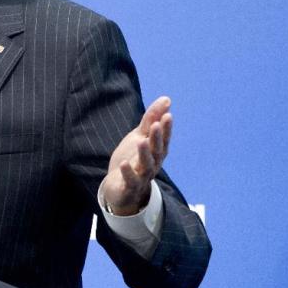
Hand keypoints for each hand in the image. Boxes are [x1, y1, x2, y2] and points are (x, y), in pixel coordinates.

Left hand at [101, 95, 172, 215]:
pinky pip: (130, 180)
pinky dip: (128, 173)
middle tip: (157, 125)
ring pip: (146, 166)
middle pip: (157, 151)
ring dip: (144, 154)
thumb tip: (167, 99)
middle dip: (157, 139)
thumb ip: (151, 119)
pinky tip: (124, 163)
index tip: (168, 115)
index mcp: (156, 152)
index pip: (163, 140)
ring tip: (141, 141)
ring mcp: (142, 176)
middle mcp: (152, 164)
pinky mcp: (129, 187)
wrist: (119, 188)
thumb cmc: (132, 159)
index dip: (166, 129)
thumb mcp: (140, 136)